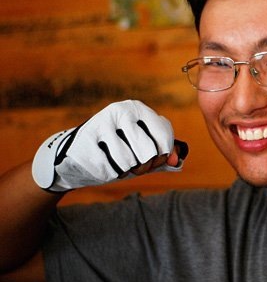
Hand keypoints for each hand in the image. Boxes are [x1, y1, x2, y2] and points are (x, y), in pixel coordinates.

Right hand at [32, 100, 187, 192]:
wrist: (76, 152)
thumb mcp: (144, 148)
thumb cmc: (119, 150)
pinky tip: (102, 164)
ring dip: (126, 171)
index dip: (164, 156)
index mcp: (138, 108)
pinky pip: (109, 168)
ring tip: (118, 164)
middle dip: (145, 167)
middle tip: (137, 167)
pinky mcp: (86, 140)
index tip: (156, 159)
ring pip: (129, 162)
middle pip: (148, 152)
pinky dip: (110, 173)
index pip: (164, 137)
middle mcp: (121, 110)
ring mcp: (102, 123)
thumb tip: (175, 160)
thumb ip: (165, 153)